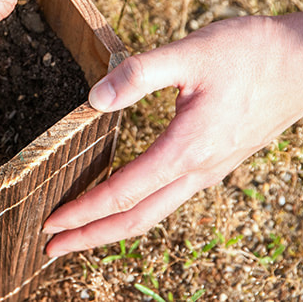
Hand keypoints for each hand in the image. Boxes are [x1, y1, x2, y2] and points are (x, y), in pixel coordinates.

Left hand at [43, 11, 302, 256]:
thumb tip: (94, 98)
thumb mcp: (191, 53)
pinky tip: (126, 200)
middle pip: (136, 219)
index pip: (122, 193)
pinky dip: (138, 208)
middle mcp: (198, 169)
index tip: (50, 224)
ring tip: (81, 232)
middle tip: (51, 249)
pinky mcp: (217, 160)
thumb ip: (139, 74)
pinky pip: (170, 196)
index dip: (83, 211)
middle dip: (91, 237)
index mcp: (186, 149)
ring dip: (113, 226)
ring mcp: (211, 169)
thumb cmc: (252, 53)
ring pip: (155, 211)